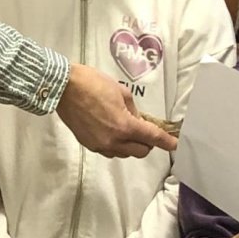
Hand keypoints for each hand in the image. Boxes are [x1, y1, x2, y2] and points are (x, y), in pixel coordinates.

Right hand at [56, 64, 176, 158]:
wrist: (63, 88)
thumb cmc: (93, 84)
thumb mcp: (121, 91)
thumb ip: (133, 109)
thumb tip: (137, 120)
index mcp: (124, 125)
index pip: (152, 137)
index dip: (166, 142)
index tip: (175, 145)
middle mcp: (114, 141)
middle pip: (141, 151)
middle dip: (148, 143)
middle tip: (146, 130)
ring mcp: (100, 146)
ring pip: (125, 154)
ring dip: (131, 145)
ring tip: (127, 129)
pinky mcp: (89, 145)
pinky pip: (110, 151)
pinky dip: (117, 145)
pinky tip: (113, 132)